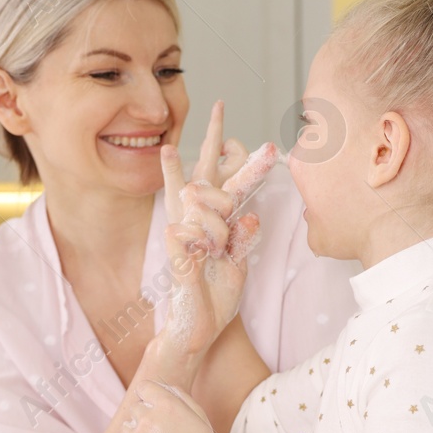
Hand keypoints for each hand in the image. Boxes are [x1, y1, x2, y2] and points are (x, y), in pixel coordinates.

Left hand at [105, 379, 226, 432]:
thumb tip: (161, 385)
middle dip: (144, 418)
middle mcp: (149, 419)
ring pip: (125, 428)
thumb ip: (179, 395)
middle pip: (134, 408)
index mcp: (167, 405)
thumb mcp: (198, 415)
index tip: (155, 408)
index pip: (144, 387)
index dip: (150, 397)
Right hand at [156, 101, 279, 364]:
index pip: (226, 183)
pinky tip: (206, 248)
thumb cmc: (216, 296)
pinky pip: (198, 227)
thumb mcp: (238, 264)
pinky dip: (211, 236)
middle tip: (219, 104)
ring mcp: (184, 229)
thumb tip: (252, 216)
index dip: (240, 161)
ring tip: (224, 230)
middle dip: (213, 137)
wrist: (199, 328)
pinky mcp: (176, 246)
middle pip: (205, 170)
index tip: (256, 138)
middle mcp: (196, 220)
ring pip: (208, 197)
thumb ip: (243, 238)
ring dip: (223, 212)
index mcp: (212, 222)